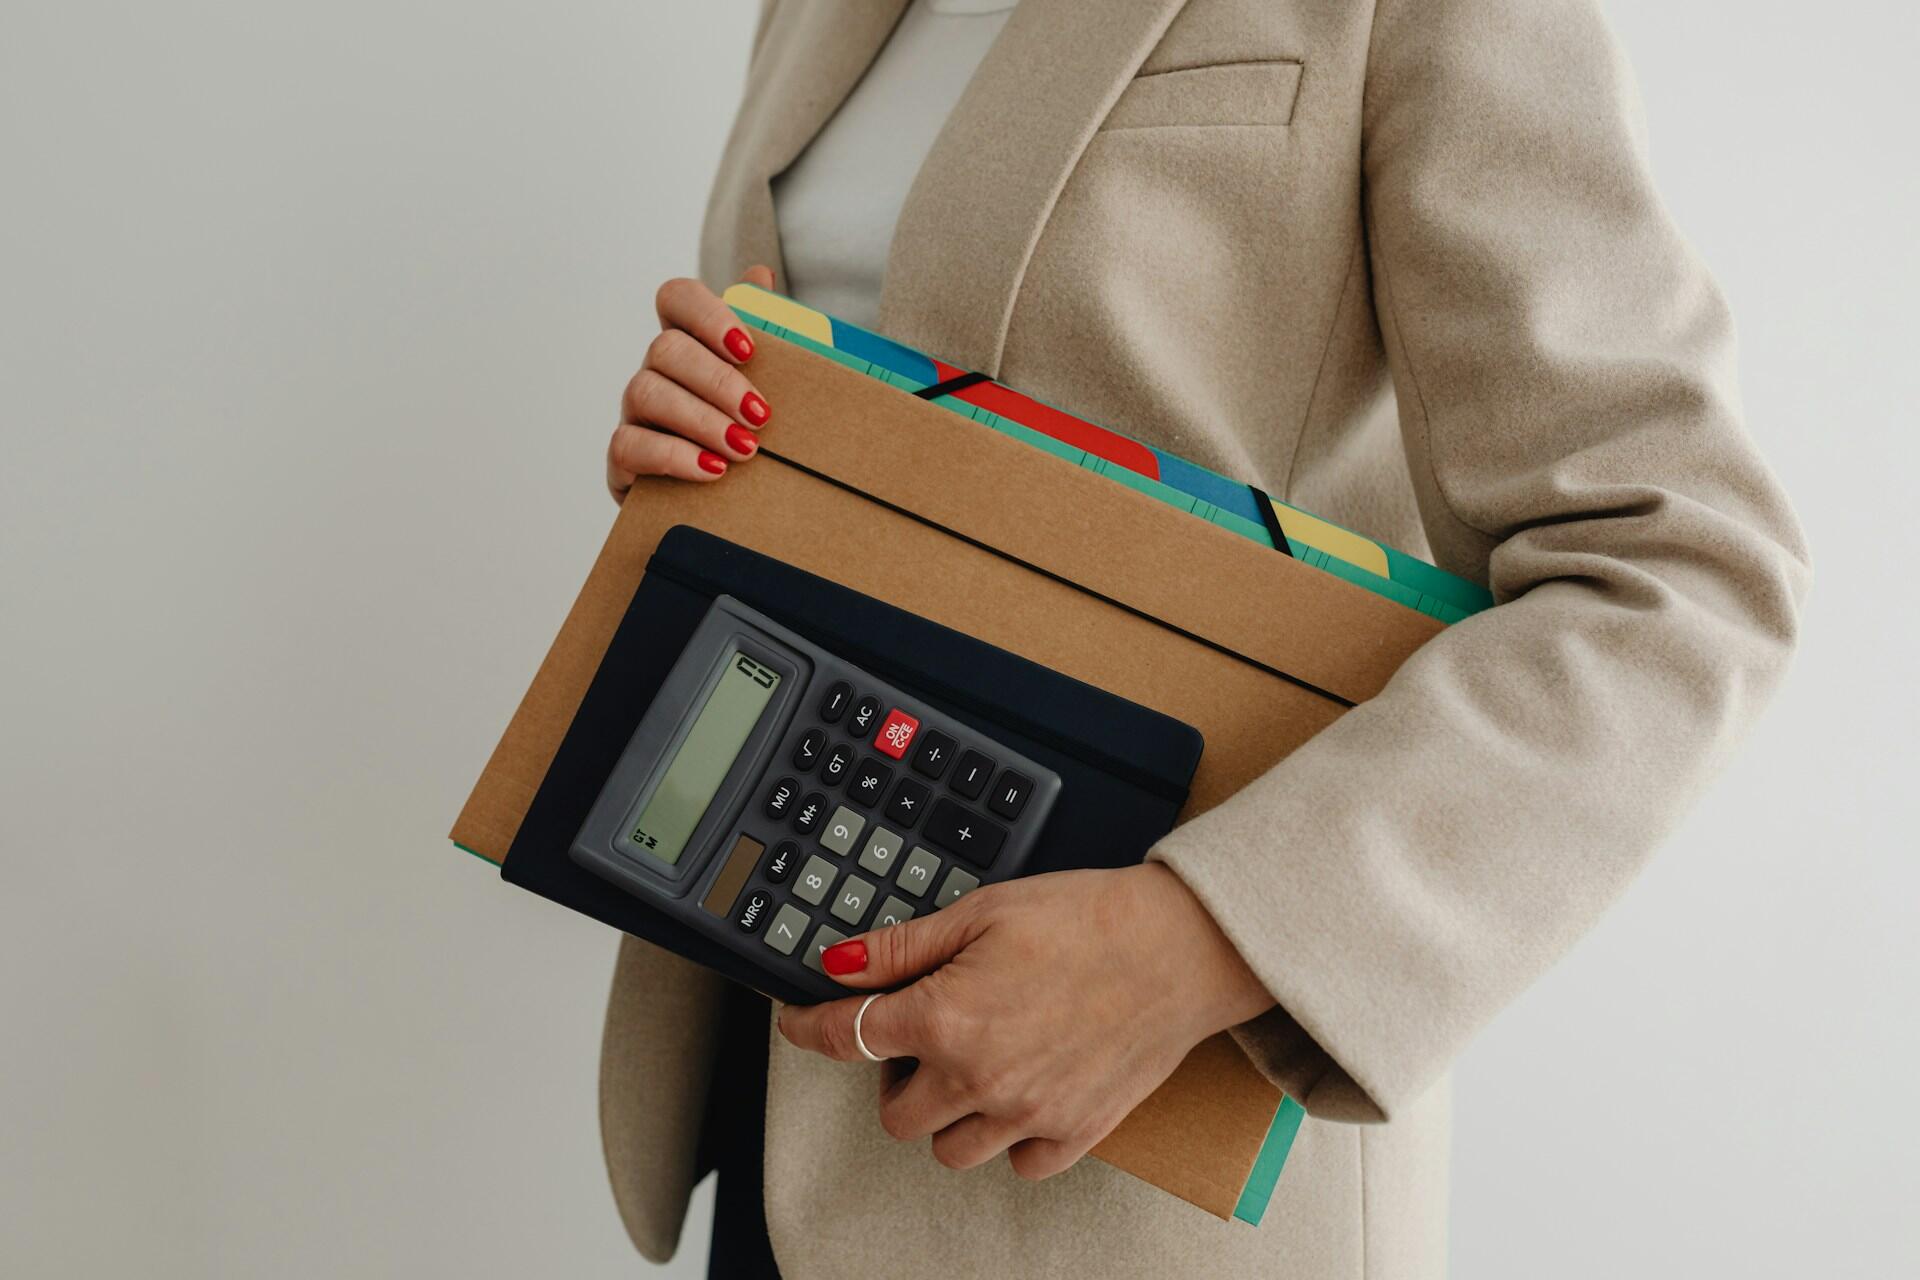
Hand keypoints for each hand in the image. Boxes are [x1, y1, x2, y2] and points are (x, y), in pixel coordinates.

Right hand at [607, 265, 776, 500]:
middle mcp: (656, 369)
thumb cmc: (749, 428)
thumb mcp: (770, 383)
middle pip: (667, 349)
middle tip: (760, 415)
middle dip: (718, 381)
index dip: (709, 315)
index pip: (678, 298)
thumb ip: (768, 334)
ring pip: (647, 392)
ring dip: (701, 420)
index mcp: (690, 341)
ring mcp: (635, 411)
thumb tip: (759, 276)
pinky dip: (674, 456)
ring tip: (744, 449)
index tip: (749, 350)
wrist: (728, 496)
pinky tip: (712, 469)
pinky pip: (630, 445)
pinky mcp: (623, 458)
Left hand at [777, 863, 1274, 1179]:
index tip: (798, 1022)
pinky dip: (1008, 1138)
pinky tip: (1019, 1092)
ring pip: (949, 1150)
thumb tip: (837, 965)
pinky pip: (1017, 1163)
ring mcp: (1027, 1114)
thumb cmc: (1088, 919)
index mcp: (945, 1019)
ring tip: (971, 1065)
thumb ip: (903, 948)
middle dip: (892, 1075)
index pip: (847, 1039)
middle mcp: (978, 1080)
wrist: (1179, 946)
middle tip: (919, 1036)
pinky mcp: (1075, 1132)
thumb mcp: (981, 912)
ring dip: (945, 1113)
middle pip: (895, 1112)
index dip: (809, 1028)